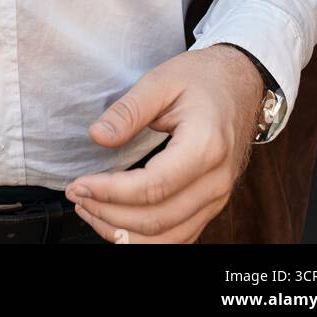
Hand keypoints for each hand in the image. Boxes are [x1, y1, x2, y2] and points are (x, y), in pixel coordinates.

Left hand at [64, 45, 264, 243]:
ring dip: (122, 232)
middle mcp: (216, 180)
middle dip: (109, 213)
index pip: (153, 187)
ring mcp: (217, 197)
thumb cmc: (203, 78)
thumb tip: (97, 136)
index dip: (110, 192)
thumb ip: (128, 110)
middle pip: (157, 219)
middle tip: (76, 195)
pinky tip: (116, 221)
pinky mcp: (212, 204)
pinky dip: (144, 238)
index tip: (79, 184)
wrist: (240, 82)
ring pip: (167, 237)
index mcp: (205, 146)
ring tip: (89, 210)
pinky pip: (178, 236)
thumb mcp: (161, 80)